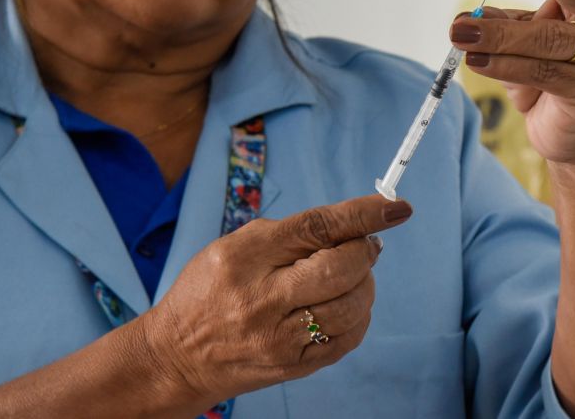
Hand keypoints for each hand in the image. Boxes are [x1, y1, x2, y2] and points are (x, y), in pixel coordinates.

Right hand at [141, 195, 412, 406]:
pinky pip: (348, 338)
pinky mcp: (294, 367)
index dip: (362, 214)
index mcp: (246, 258)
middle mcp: (263, 299)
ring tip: (350, 277)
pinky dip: (358, 316)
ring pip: (352, 305)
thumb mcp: (235, 246)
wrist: (178, 356)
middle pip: (342, 268)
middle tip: (365, 246)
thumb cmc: (211, 290)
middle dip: (365, 251)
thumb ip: (292, 234)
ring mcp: (280, 338)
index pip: (316, 228)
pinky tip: (343, 305)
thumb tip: (355, 228)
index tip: (396, 207)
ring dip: (364, 285)